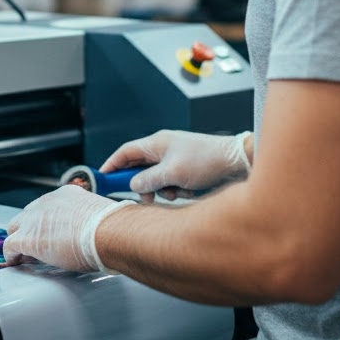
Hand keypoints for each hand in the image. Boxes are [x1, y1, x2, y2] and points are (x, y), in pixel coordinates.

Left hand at [3, 185, 134, 270]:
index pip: (46, 207)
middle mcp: (47, 203)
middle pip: (27, 215)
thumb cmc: (110, 228)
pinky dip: (11, 255)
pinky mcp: (28, 238)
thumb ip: (89, 221)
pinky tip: (15, 262)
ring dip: (19, 241)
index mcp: (65, 195)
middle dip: (29, 229)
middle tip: (35, 245)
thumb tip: (96, 233)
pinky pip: (10, 245)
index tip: (48, 233)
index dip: (45, 222)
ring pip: (15, 228)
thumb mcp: (98, 216)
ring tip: (24, 255)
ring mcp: (35, 219)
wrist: (107, 232)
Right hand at [99, 129, 251, 202]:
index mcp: (156, 142)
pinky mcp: (186, 168)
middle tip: (149, 197)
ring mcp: (175, 158)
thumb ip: (149, 180)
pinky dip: (177, 189)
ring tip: (179, 191)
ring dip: (164, 189)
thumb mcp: (172, 173)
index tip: (103, 178)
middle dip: (145, 185)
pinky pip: (172, 182)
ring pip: (157, 179)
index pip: (125, 152)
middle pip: (141, 169)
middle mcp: (164, 148)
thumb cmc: (206, 160)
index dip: (112, 165)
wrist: (236, 161)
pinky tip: (190, 189)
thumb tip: (134, 185)